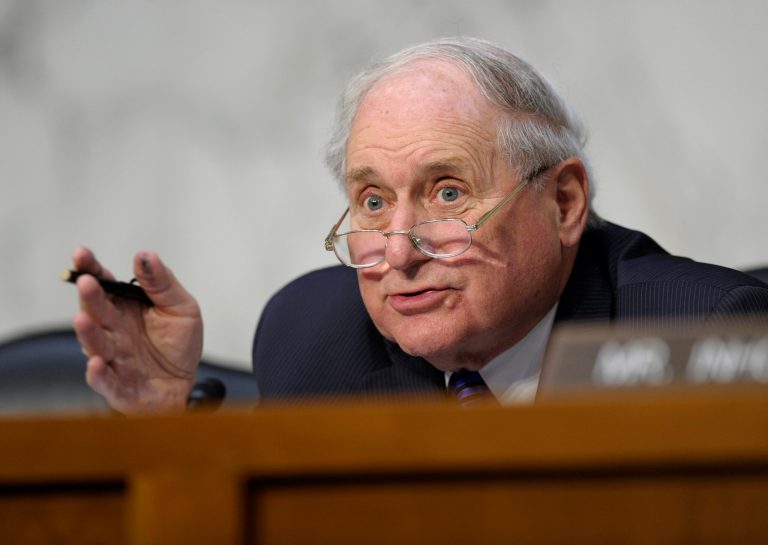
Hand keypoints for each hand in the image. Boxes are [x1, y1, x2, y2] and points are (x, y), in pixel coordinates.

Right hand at [72, 247, 202, 413]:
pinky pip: (105, 381)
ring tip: (82, 319)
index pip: (103, 284)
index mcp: (124, 307)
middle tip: (86, 281)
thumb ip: (161, 283)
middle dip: (90, 297)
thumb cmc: (180, 344)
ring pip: (95, 345)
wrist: (187, 383)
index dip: (91, 269)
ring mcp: (112, 358)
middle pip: (96, 311)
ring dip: (87, 333)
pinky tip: (96, 363)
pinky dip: (98, 374)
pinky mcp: (118, 387)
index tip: (80, 253)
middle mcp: (112, 331)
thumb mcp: (181, 308)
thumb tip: (145, 255)